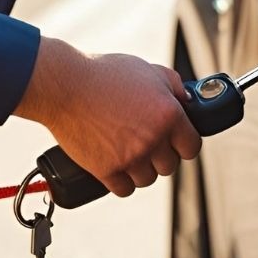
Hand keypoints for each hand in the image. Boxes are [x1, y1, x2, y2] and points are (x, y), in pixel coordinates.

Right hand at [13, 37, 200, 196]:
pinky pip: (125, 189)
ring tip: (126, 148)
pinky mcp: (107, 171)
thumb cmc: (104, 74)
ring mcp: (130, 157)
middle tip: (145, 139)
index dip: (184, 143)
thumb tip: (186, 101)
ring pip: (148, 179)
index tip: (175, 141)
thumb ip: (173, 85)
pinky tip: (115, 162)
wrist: (65, 85)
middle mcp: (153, 138)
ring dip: (140, 168)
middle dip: (159, 154)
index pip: (192, 147)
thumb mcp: (145, 69)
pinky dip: (121, 179)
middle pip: (170, 165)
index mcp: (168, 113)